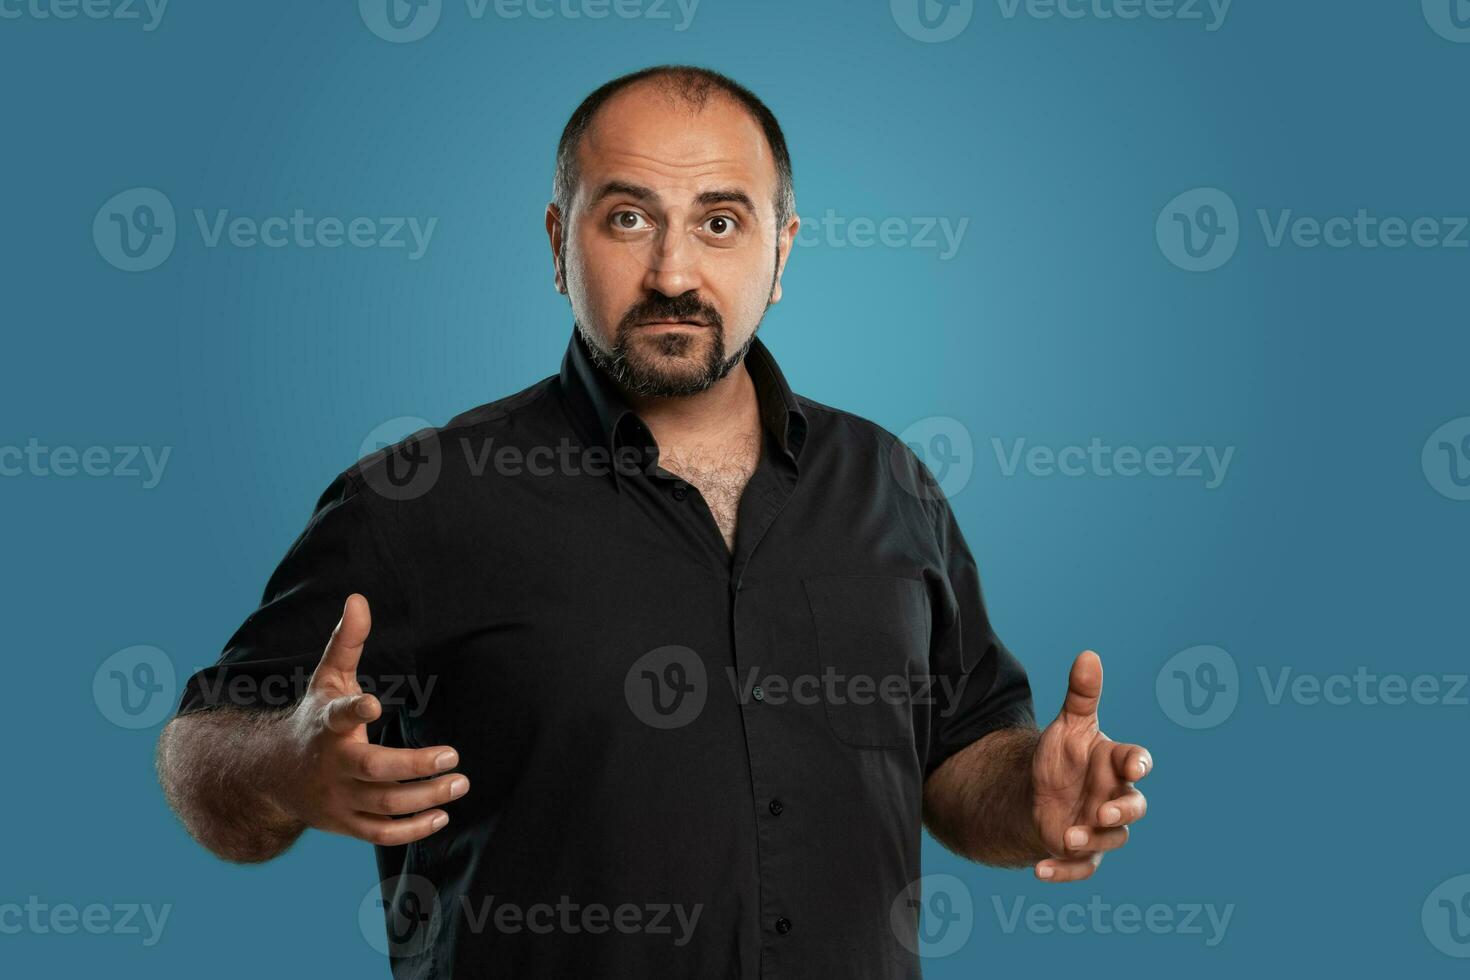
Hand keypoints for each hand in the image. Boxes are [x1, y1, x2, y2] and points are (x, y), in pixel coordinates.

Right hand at [272, 593, 468, 845]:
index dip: (355, 710)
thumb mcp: (326, 680)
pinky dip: (411, 830)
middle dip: (415, 767)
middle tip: (454, 757)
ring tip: (460, 784)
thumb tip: (359, 598)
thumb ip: (347, 643)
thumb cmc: (313, 719)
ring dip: (425, 798)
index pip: (338, 715)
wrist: (271, 775)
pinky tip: (442, 816)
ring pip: (382, 805)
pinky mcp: (344, 824)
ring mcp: (336, 798)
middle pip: (372, 770)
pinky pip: (379, 833)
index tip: (374, 704)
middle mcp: (331, 764)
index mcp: (326, 724)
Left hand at [1030, 650, 1151, 881]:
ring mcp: (1101, 828)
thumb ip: (1081, 695)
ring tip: (1067, 836)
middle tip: (1104, 813)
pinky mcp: (1083, 852)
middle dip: (1123, 812)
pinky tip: (1039, 870)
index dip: (1137, 763)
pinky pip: (1080, 868)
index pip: (1135, 762)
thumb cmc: (1064, 757)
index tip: (1134, 764)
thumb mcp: (1068, 725)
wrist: (1041, 792)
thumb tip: (1088, 654)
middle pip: (1134, 808)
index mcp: (1115, 765)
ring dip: (1092, 840)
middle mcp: (1115, 798)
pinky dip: (1062, 871)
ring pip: (1112, 840)